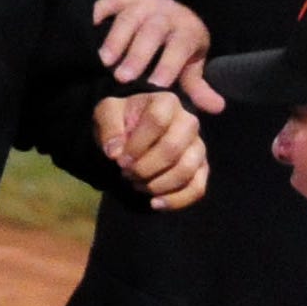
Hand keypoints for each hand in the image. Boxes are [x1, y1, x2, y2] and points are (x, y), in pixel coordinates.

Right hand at [93, 0, 222, 111]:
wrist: (167, 12)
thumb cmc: (175, 48)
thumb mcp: (189, 66)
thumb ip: (198, 88)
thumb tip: (218, 108)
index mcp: (185, 29)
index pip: (180, 44)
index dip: (170, 63)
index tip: (156, 85)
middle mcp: (165, 13)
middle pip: (152, 30)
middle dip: (138, 54)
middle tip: (122, 78)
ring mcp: (143, 2)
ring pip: (129, 17)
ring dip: (116, 39)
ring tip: (104, 61)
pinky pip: (109, 1)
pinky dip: (99, 12)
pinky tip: (90, 29)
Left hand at [96, 89, 208, 211]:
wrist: (131, 135)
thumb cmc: (121, 121)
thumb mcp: (106, 113)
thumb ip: (108, 127)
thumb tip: (114, 153)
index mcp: (166, 102)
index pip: (157, 121)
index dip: (136, 145)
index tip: (119, 160)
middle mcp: (188, 122)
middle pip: (173, 148)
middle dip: (145, 168)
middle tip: (126, 173)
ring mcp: (197, 146)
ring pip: (186, 170)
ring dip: (156, 184)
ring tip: (137, 184)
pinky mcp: (200, 168)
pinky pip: (197, 188)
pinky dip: (176, 200)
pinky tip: (155, 203)